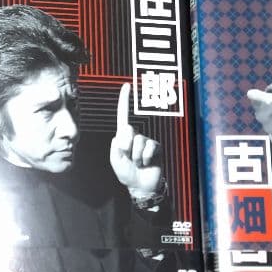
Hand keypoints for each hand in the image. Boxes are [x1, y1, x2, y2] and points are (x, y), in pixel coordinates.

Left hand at [110, 83, 163, 199]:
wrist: (141, 186)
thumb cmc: (127, 173)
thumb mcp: (116, 160)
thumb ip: (117, 145)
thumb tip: (125, 132)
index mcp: (123, 136)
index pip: (123, 116)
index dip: (124, 101)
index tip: (126, 86)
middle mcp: (135, 135)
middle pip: (128, 131)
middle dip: (126, 147)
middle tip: (129, 159)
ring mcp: (146, 140)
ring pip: (139, 142)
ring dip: (136, 156)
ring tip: (138, 163)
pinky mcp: (155, 147)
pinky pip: (149, 148)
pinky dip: (145, 158)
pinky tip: (146, 163)